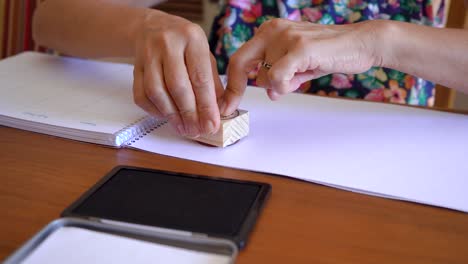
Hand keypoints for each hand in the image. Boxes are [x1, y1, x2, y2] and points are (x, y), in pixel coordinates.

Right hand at [133, 10, 223, 136]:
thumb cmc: (185, 45)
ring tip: (183, 128)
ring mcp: (148, 54)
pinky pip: (141, 95)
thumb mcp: (205, 55)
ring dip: (171, 115)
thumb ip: (213, 83)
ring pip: (156, 92)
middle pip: (177, 86)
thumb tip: (220, 112)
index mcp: (192, 38)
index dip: (206, 105)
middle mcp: (168, 43)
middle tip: (196, 130)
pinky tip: (166, 116)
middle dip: (189, 113)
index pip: (200, 77)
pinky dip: (154, 110)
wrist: (153, 26)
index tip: (212, 124)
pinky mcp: (135, 67)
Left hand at [220, 19, 381, 114]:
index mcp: (269, 31)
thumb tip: (270, 92)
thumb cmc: (329, 54)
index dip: (231, 83)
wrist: (361, 44)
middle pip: (240, 63)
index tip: (226, 104)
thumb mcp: (298, 66)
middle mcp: (273, 30)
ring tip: (302, 76)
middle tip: (233, 108)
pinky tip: (300, 80)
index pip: (239, 58)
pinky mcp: (300, 47)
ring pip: (263, 76)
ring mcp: (286, 36)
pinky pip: (276, 77)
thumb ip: (280, 76)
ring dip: (280, 87)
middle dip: (237, 89)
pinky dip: (284, 86)